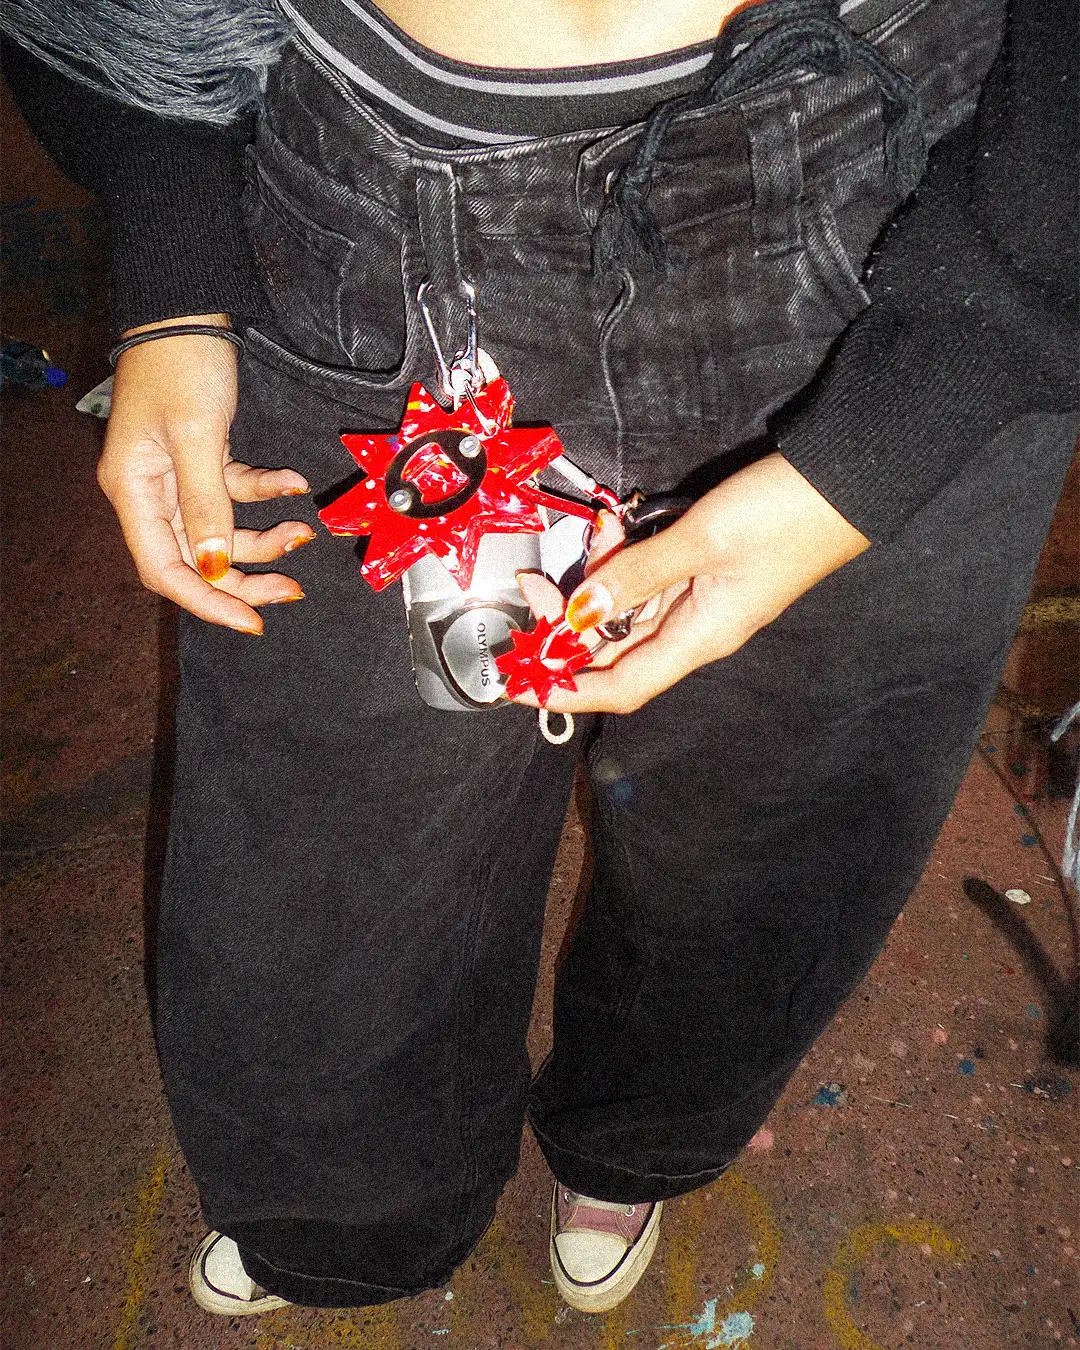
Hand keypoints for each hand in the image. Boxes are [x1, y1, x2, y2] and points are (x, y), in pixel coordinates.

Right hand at [97, 314, 312, 634]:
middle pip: (196, 558)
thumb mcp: (198, 438)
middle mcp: (151, 492)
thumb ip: (206, 506)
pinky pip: (235, 491)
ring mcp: (177, 475)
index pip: (165, 570)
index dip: (207, 601)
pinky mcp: (203, 456)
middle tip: (290, 591)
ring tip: (304, 531)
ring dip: (263, 538)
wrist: (188, 309)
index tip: (251, 621)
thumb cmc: (182, 366)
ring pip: (220, 530)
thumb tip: (210, 567)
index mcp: (134, 493)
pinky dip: (266, 491)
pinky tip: (294, 483)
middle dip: (243, 578)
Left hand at [512, 453, 869, 712]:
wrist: (846, 478)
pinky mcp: (704, 570)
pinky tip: (616, 525)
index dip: (569, 691)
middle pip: (615, 647)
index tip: (522, 685)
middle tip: (534, 586)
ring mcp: (701, 600)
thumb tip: (578, 612)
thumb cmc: (782, 514)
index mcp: (700, 638)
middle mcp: (697, 629)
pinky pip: (648, 578)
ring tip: (596, 531)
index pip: (622, 686)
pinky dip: (625, 557)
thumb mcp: (700, 541)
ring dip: (598, 577)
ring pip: (627, 607)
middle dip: (569, 620)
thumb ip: (634, 575)